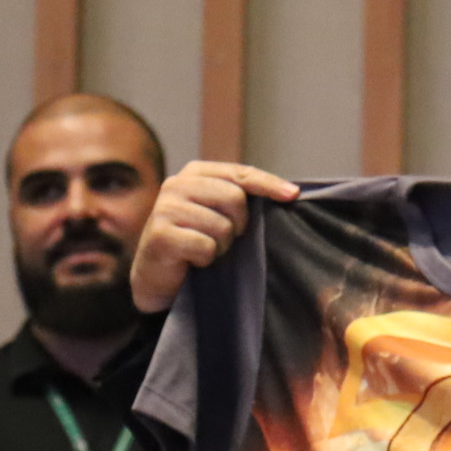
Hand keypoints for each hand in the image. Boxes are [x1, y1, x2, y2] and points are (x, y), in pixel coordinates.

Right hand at [132, 160, 298, 311]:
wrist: (157, 277)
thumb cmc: (194, 242)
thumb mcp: (218, 212)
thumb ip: (240, 197)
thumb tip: (290, 193)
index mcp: (195, 173)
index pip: (240, 173)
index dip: (269, 184)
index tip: (293, 196)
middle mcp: (177, 184)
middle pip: (235, 198)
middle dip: (239, 225)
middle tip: (226, 239)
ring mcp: (165, 208)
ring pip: (222, 226)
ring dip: (221, 246)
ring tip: (205, 250)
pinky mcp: (160, 235)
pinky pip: (206, 247)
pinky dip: (206, 259)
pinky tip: (192, 260)